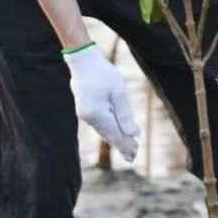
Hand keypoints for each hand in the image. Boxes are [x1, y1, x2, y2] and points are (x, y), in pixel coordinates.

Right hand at [65, 44, 139, 160]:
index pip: (115, 135)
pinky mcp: (84, 110)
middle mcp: (89, 117)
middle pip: (109, 135)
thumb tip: (133, 134)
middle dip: (121, 145)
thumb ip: (125, 114)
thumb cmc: (102, 73)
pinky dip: (109, 130)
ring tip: (127, 147)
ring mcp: (84, 114)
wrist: (82, 60)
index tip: (135, 154)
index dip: (126, 145)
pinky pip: (99, 124)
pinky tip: (115, 133)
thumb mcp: (119, 91)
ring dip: (116, 138)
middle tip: (133, 156)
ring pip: (103, 131)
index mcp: (97, 113)